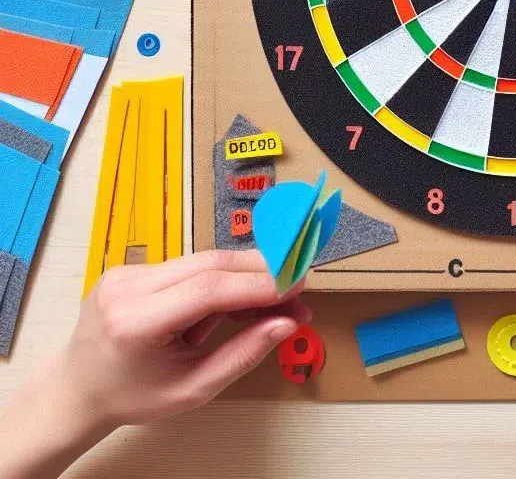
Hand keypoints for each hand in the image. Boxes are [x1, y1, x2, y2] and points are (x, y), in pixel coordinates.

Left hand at [0, 251, 308, 478]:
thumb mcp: (192, 390)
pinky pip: (190, 265)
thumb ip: (242, 354)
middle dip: (260, 273)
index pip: (209, 289)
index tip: (298, 286)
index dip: (259, 284)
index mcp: (135, 323)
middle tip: (297, 288)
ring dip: (242, 279)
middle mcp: (127, 287)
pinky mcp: (133, 266)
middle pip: (210, 263)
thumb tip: (287, 323)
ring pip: (204, 260)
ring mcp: (127, 271)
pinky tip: (222, 311)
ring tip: (264, 308)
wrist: (76, 389)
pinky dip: (217, 282)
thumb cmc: (131, 396)